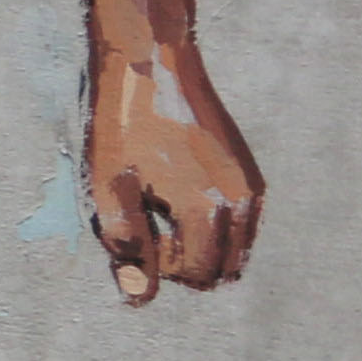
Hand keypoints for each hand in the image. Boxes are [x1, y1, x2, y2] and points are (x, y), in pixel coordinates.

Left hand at [87, 42, 264, 298]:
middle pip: (222, 272)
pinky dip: (210, 227)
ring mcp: (253, 189)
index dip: (157, 264)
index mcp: (210, 211)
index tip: (130, 225)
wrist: (152, 63)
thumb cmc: (121, 125)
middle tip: (144, 221)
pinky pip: (239, 226)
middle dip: (182, 264)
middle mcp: (244, 205)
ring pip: (234, 252)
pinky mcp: (251, 175)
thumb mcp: (108, 188)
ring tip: (156, 207)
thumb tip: (140, 297)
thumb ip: (126, 248)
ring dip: (198, 247)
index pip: (193, 274)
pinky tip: (173, 193)